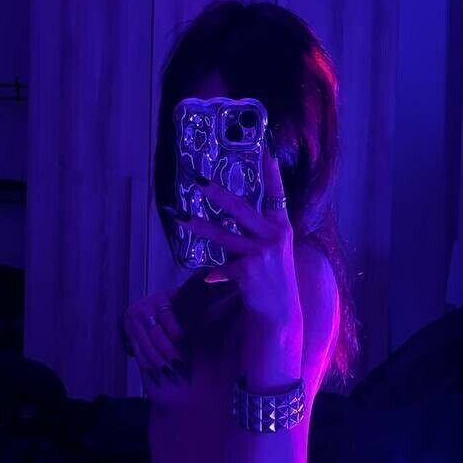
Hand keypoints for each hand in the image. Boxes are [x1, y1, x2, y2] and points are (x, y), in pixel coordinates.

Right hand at [121, 291, 187, 389]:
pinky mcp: (129, 336)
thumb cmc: (165, 304)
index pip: (168, 317)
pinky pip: (137, 352)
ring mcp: (134, 324)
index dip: (176, 331)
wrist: (136, 308)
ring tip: (168, 372)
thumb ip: (192, 294)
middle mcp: (144, 311)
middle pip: (156, 334)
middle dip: (167, 350)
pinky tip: (155, 374)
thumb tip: (211, 287)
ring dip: (157, 360)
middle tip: (179, 364)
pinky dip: (146, 364)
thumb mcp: (176, 297)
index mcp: (159, 300)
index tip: (185, 344)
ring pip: (145, 345)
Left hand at [182, 151, 301, 332]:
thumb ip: (255, 233)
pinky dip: (215, 273)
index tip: (267, 150)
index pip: (277, 195)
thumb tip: (226, 219)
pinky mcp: (247, 271)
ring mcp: (261, 253)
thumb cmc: (273, 278)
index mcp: (281, 227)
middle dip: (217, 193)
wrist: (280, 311)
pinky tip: (210, 277)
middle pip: (240, 208)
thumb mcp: (274, 250)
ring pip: (222, 235)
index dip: (272, 173)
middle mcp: (273, 236)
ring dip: (199, 226)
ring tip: (181, 218)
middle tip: (198, 180)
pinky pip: (222, 267)